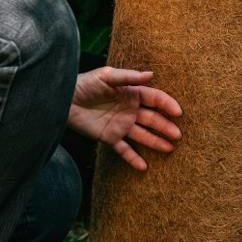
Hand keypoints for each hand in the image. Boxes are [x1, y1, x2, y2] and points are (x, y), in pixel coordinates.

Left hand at [66, 67, 182, 171]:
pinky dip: (133, 159)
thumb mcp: (106, 76)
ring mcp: (121, 125)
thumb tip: (151, 74)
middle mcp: (130, 110)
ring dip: (156, 142)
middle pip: (152, 119)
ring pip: (143, 135)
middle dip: (166, 127)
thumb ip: (128, 77)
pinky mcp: (110, 137)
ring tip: (170, 148)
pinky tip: (143, 167)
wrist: (64, 99)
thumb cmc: (85, 83)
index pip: (155, 99)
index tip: (178, 113)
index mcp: (132, 94)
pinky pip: (124, 150)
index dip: (167, 105)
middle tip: (178, 135)